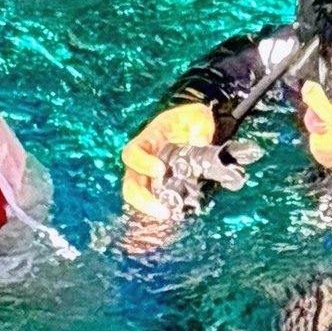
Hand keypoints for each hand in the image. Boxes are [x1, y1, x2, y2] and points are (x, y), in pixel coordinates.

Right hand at [121, 103, 216, 219]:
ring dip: (149, 208)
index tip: (160, 170)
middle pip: (130, 182)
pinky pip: (152, 200)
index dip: (142, 163)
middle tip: (162, 208)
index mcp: (146, 141)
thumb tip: (201, 141)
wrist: (193, 131)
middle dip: (142, 198)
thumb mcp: (197, 115)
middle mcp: (142, 161)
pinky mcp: (158, 187)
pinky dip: (159, 208)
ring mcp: (148, 176)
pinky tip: (174, 213)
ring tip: (167, 215)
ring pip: (137, 195)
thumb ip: (200, 124)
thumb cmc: (189, 122)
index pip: (132, 153)